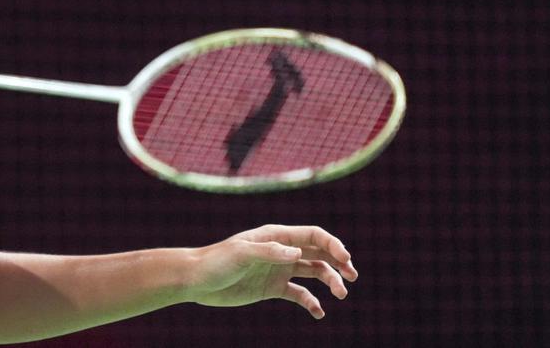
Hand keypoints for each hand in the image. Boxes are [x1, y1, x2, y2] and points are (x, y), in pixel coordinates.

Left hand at [188, 224, 356, 318]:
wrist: (197, 280)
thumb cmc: (216, 261)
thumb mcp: (241, 254)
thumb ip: (268, 252)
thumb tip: (297, 253)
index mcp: (276, 236)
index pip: (312, 236)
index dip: (332, 244)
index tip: (345, 260)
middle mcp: (281, 251)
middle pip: (318, 252)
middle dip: (339, 262)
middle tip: (352, 276)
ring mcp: (278, 270)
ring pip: (313, 273)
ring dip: (330, 281)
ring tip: (341, 295)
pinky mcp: (273, 288)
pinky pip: (299, 294)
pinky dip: (311, 302)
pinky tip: (319, 313)